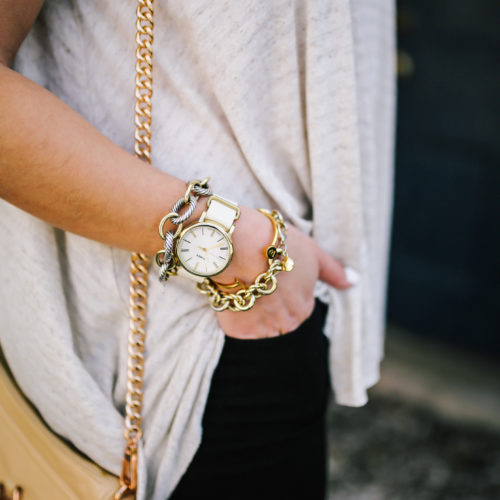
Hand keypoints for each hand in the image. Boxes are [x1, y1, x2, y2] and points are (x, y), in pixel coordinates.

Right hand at [214, 207, 351, 338]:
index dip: (286, 286)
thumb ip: (333, 272)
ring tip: (244, 283)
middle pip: (278, 315)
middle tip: (258, 276)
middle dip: (270, 301)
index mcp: (305, 309)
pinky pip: (236, 324)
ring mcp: (260, 329)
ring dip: (252, 307)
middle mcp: (286, 325)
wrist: (241, 246)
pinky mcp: (236, 330)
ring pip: (257, 321)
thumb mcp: (313, 253)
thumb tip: (353, 281)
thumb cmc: (279, 246)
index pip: (298, 304)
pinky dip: (234, 311)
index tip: (274, 272)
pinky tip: (234, 291)